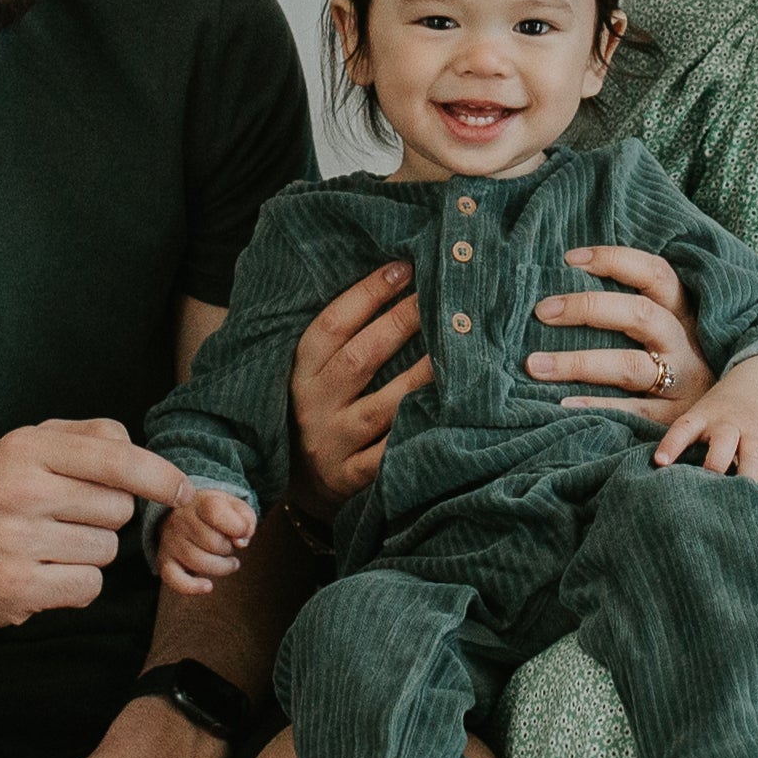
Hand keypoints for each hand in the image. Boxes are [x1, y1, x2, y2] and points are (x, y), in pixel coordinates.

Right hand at [0, 419, 193, 630]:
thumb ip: (84, 437)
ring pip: (107, 551)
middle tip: (63, 517)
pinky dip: (77, 585)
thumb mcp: (24, 449)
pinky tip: (44, 573)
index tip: (183, 490)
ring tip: (47, 546)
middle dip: (106, 516)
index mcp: (25, 449)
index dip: (160, 476)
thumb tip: (139, 447)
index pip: (116, 459)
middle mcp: (20, 491)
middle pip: (119, 509)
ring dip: (90, 553)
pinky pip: (89, 586)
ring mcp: (17, 542)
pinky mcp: (18, 588)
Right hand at [159, 485, 257, 594]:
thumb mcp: (235, 507)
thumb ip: (247, 520)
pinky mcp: (165, 561)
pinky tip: (207, 586)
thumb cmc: (216, 513)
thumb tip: (241, 541)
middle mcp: (181, 519)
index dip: (236, 527)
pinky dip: (192, 587)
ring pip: (199, 562)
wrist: (184, 514)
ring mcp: (170, 541)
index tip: (242, 532)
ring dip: (221, 567)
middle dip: (228, 548)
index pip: (215, 512)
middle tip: (229, 545)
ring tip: (228, 562)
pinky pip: (174, 579)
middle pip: (212, 542)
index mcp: (199, 501)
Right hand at [290, 262, 430, 510]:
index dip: (365, 294)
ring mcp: (333, 443)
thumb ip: (342, 340)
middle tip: (439, 296)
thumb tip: (395, 280)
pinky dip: (419, 432)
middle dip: (400, 323)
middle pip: (358, 359)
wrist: (302, 488)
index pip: (331, 326)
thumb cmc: (319, 415)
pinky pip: (391, 455)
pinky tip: (450, 411)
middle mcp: (313, 406)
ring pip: (383, 407)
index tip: (403, 268)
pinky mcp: (353, 478)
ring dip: (421, 376)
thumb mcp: (313, 377)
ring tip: (457, 348)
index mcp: (300, 374)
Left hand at [530, 245, 704, 420]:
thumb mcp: (679, 332)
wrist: (730, 421)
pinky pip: (630, 411)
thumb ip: (642, 310)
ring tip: (535, 365)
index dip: (615, 261)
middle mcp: (684, 344)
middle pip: (639, 315)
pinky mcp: (671, 419)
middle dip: (587, 308)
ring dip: (578, 363)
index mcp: (685, 314)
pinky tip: (563, 404)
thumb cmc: (689, 366)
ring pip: (629, 366)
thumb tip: (578, 282)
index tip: (571, 260)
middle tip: (543, 311)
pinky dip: (596, 405)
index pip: (655, 274)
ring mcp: (681, 383)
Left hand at [653, 353, 757, 503]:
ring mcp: (754, 433)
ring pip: (753, 458)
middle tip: (707, 491)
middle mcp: (728, 424)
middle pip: (722, 444)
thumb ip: (685, 443)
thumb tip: (660, 482)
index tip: (659, 463)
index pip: (684, 428)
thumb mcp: (699, 417)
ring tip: (744, 507)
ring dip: (748, 481)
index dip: (671, 444)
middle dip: (715, 466)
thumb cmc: (717, 414)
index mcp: (703, 417)